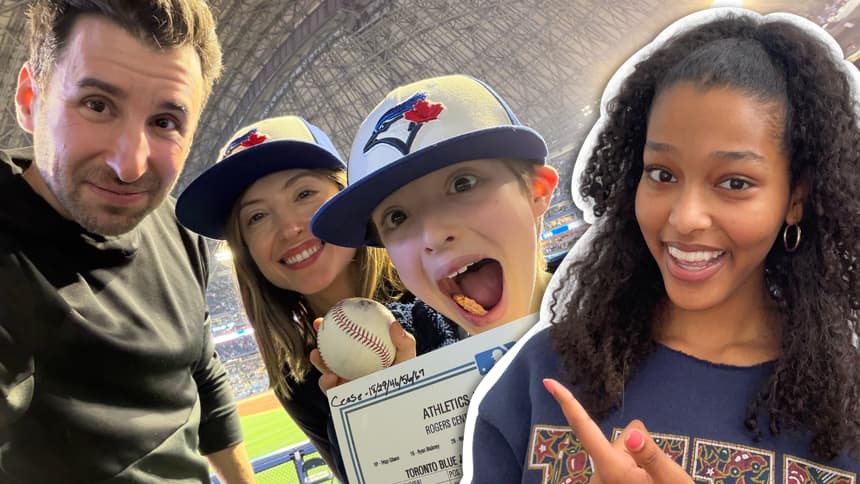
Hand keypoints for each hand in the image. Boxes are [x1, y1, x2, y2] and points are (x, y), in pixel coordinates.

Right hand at [310, 319, 416, 393]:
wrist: (400, 405)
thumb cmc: (404, 378)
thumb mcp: (407, 359)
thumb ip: (405, 343)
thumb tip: (394, 324)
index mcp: (363, 353)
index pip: (349, 333)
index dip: (340, 321)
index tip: (335, 310)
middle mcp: (351, 365)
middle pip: (332, 348)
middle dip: (321, 335)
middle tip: (319, 325)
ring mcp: (344, 381)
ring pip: (325, 368)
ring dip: (318, 361)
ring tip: (316, 354)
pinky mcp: (341, 398)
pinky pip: (330, 390)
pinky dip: (326, 383)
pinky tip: (330, 378)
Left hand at [543, 378, 691, 483]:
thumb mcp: (670, 477)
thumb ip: (650, 453)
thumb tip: (632, 431)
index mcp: (611, 469)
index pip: (585, 428)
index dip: (567, 403)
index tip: (548, 382)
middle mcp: (600, 475)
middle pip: (616, 443)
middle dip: (637, 446)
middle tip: (659, 470)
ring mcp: (602, 482)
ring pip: (620, 455)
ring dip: (637, 461)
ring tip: (654, 480)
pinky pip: (621, 466)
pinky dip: (635, 469)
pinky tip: (646, 481)